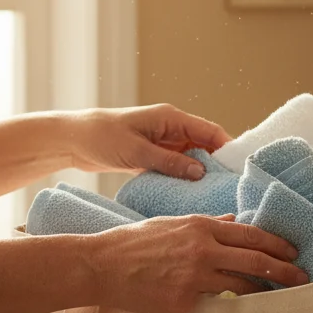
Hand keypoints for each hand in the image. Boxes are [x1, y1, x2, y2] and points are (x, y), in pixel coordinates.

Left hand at [66, 104, 231, 181]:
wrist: (72, 139)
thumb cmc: (102, 138)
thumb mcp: (137, 152)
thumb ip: (169, 162)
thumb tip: (200, 172)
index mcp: (171, 118)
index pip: (210, 131)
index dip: (228, 148)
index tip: (239, 169)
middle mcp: (171, 128)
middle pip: (205, 145)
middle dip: (218, 164)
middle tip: (230, 187)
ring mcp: (163, 142)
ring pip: (193, 157)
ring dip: (201, 173)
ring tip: (214, 194)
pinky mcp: (155, 155)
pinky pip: (178, 166)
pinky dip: (185, 177)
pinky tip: (191, 194)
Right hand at [88, 215, 307, 312]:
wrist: (101, 266)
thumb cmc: (133, 243)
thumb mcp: (172, 224)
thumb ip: (206, 224)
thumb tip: (233, 220)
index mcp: (199, 226)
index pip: (249, 234)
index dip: (276, 243)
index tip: (294, 251)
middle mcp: (201, 249)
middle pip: (255, 260)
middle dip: (284, 269)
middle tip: (303, 277)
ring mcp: (193, 277)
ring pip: (240, 285)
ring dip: (262, 290)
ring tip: (278, 295)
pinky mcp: (183, 301)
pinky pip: (213, 303)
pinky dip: (225, 304)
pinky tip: (239, 309)